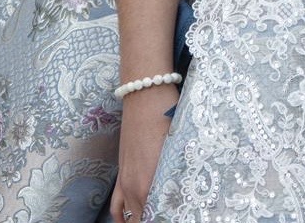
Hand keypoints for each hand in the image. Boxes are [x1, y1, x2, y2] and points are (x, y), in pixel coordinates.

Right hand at [110, 83, 178, 221]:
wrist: (144, 93)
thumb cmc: (167, 115)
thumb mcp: (180, 145)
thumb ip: (180, 175)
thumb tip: (187, 191)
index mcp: (151, 183)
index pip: (159, 214)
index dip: (169, 215)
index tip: (181, 213)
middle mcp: (135, 187)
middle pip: (144, 218)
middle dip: (157, 217)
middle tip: (171, 213)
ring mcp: (125, 180)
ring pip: (130, 216)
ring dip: (141, 219)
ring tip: (154, 217)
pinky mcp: (121, 172)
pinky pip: (116, 205)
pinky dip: (122, 217)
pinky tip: (129, 220)